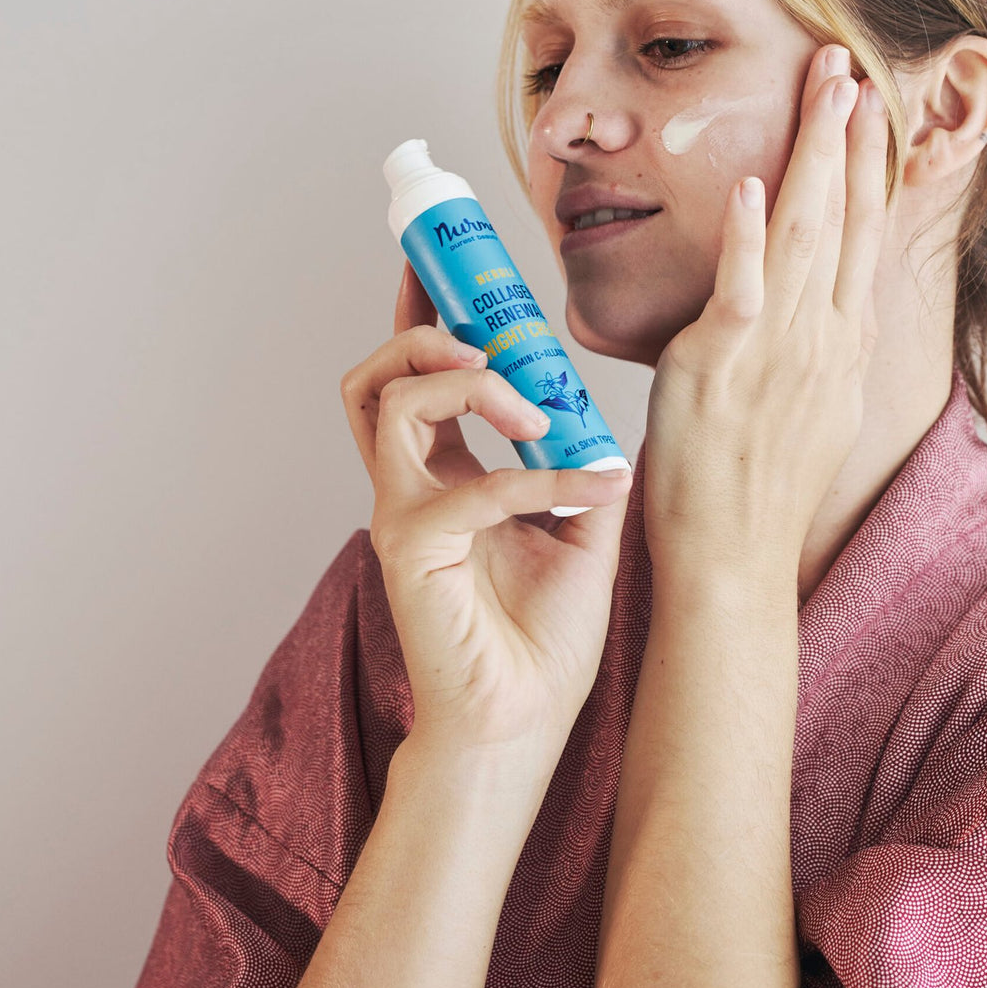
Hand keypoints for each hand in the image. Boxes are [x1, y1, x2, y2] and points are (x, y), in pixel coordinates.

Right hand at [339, 260, 633, 769]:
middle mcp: (411, 487)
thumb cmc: (542, 637)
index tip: (448, 264)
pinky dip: (531, 476)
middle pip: (374, 375)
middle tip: (489, 334)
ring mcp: (401, 515)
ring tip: (528, 405)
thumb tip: (612, 421)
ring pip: (391, 401)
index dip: (423, 314)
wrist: (524, 722)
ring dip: (466, 383)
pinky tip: (583, 491)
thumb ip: (582, 467)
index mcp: (445, 476)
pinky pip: (466, 485)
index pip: (416, 378)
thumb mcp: (581, 530)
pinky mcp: (410, 551)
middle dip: (425, 329)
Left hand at [642, 45, 888, 596]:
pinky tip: (752, 186)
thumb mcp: (806, 408)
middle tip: (847, 62)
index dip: (868, 167)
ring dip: (815, 156)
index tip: (871, 109)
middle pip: (845, 218)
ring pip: (807, 234)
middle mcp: (823, 338)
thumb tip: (804, 310)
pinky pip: (742, 288)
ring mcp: (779, 349)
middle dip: (848, 135)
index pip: (863, 237)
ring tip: (824, 87)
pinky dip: (748, 235)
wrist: (735, 558)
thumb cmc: (755, 489)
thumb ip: (809, 348)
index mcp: (839, 346)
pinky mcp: (724, 364)